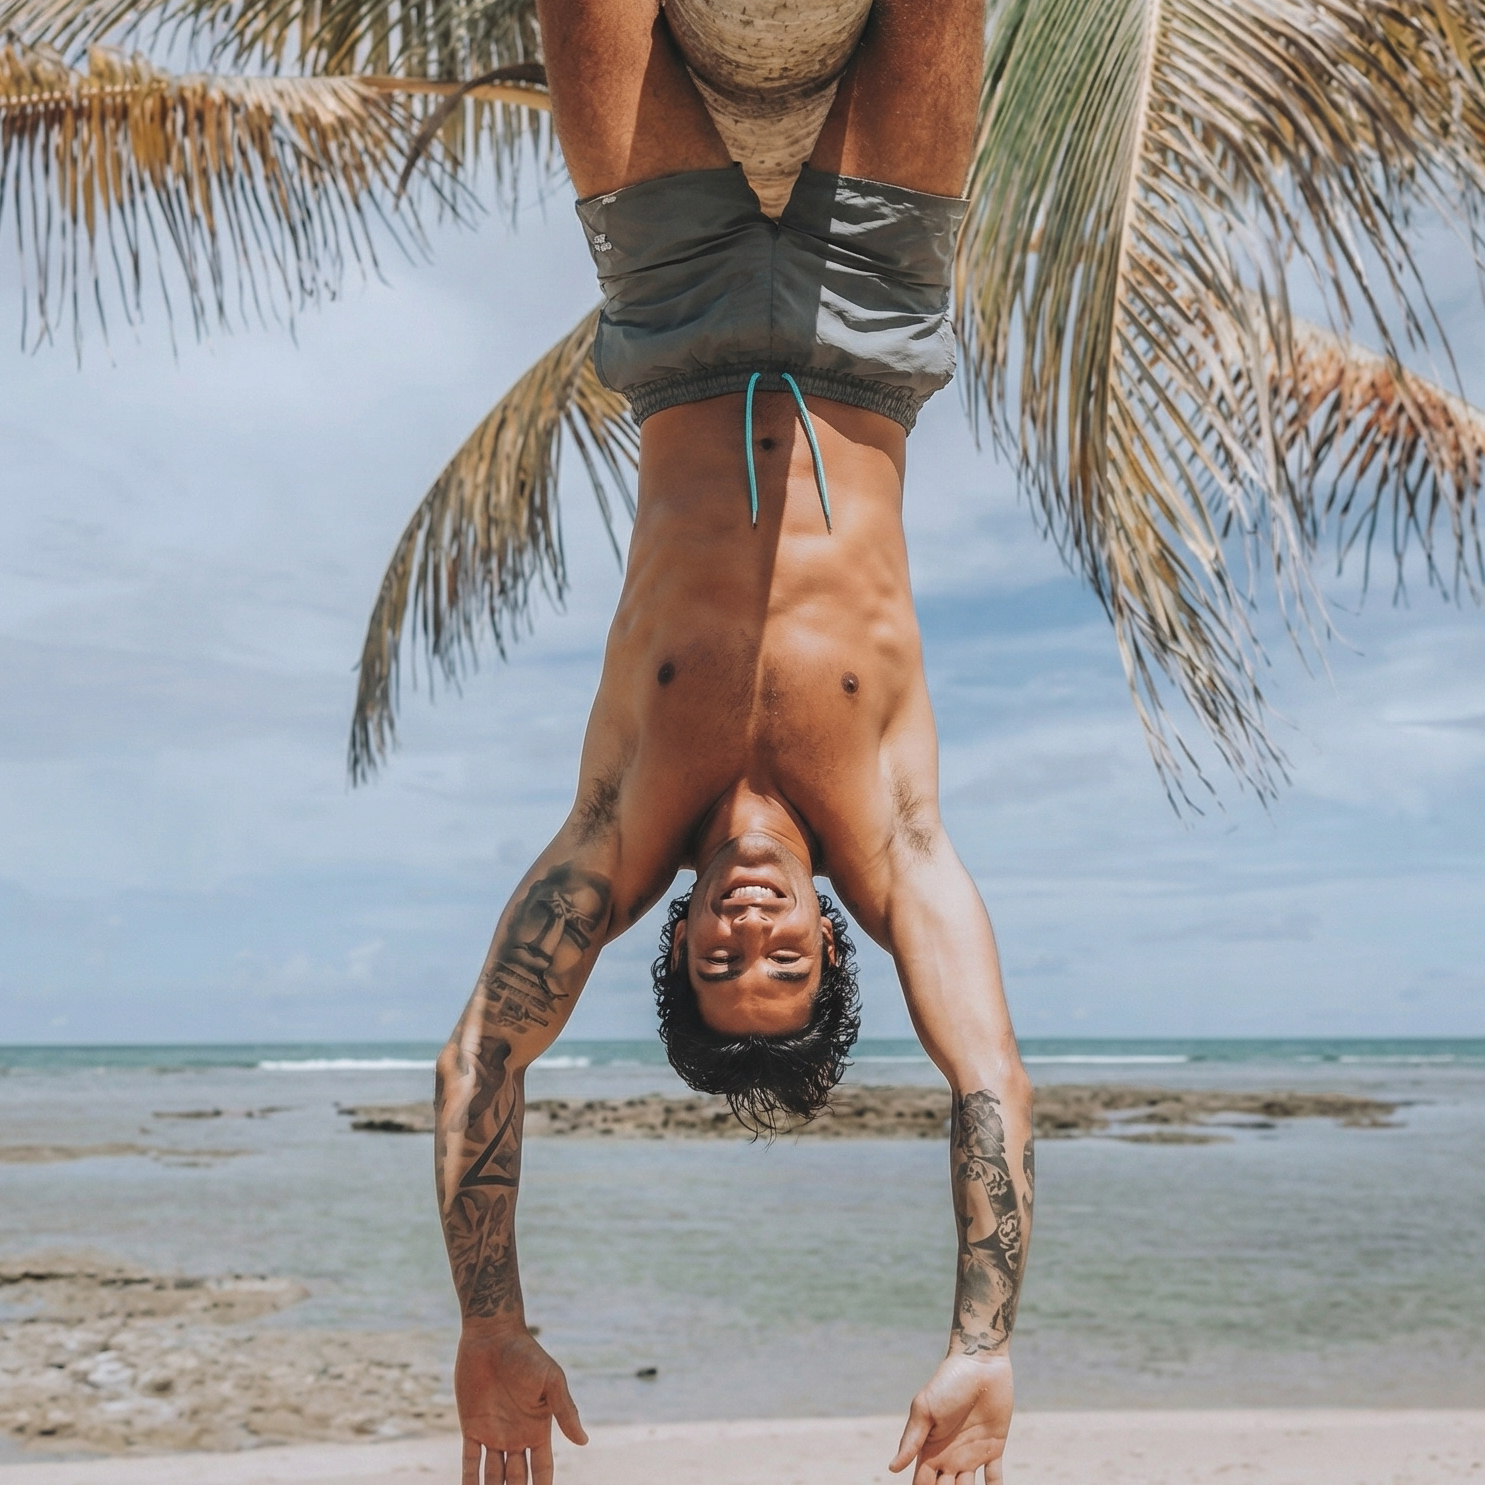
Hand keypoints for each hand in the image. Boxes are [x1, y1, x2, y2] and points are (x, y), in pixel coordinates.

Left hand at [455, 1324, 587, 1484]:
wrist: (493, 1336)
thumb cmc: (527, 1354)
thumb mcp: (551, 1381)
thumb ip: (565, 1410)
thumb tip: (583, 1442)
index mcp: (538, 1429)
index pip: (542, 1470)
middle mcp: (517, 1436)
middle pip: (518, 1480)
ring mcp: (493, 1434)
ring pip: (494, 1477)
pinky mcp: (472, 1427)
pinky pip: (470, 1462)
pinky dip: (469, 1481)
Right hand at [888, 1353, 1013, 1484]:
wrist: (980, 1363)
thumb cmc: (948, 1382)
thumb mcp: (925, 1409)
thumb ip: (911, 1440)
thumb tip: (892, 1469)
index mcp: (930, 1449)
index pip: (922, 1483)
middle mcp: (949, 1456)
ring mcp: (971, 1454)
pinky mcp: (993, 1448)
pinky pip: (994, 1479)